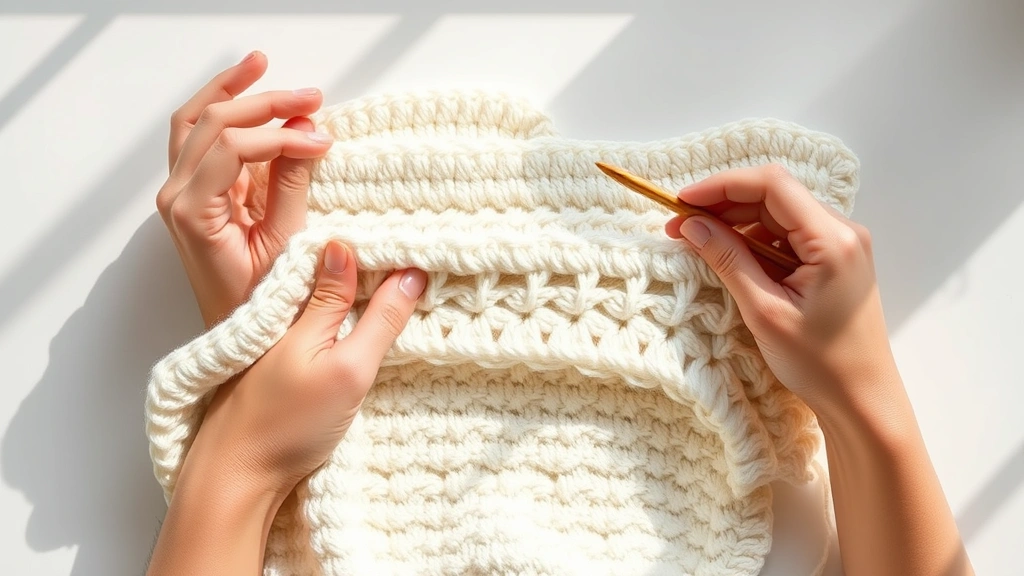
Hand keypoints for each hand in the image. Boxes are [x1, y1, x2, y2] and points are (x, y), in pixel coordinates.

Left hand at [156, 51, 333, 327]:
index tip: (323, 141)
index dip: (283, 136)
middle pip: (212, 122)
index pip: (237, 147)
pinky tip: (245, 93)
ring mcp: (180, 192)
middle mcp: (176, 196)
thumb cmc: (259, 304)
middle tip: (310, 98)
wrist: (234, 338)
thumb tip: (306, 134)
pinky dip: (220, 110)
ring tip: (261, 65)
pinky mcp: (193, 193)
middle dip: (263, 103)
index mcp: (193, 213)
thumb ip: (291, 187)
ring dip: (229, 90)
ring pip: (194, 120)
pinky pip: (197, 138)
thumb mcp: (284, 248)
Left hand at [179, 241, 427, 497]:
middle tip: (422, 263)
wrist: (233, 476)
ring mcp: (279, 334)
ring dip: (362, 289)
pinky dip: (347, 315)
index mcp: (297, 299)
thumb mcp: (347, 368)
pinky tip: (367, 321)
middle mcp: (284, 309)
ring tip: (405, 284)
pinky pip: (320, 320)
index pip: (348, 253)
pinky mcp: (280, 359)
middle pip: (336, 269)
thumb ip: (378, 320)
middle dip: (376, 264)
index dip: (385, 248)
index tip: (424, 249)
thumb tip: (409, 272)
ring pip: (328, 295)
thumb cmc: (286, 425)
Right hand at [665, 164, 898, 419]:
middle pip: (774, 195)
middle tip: (679, 226)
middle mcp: (843, 231)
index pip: (772, 186)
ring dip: (736, 223)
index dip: (722, 186)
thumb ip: (728, 260)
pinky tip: (729, 257)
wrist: (862, 399)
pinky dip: (755, 241)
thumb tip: (692, 225)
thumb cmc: (819, 363)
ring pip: (778, 215)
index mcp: (833, 239)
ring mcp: (842, 244)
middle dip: (723, 205)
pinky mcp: (835, 260)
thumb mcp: (764, 311)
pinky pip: (788, 236)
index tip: (682, 202)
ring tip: (697, 243)